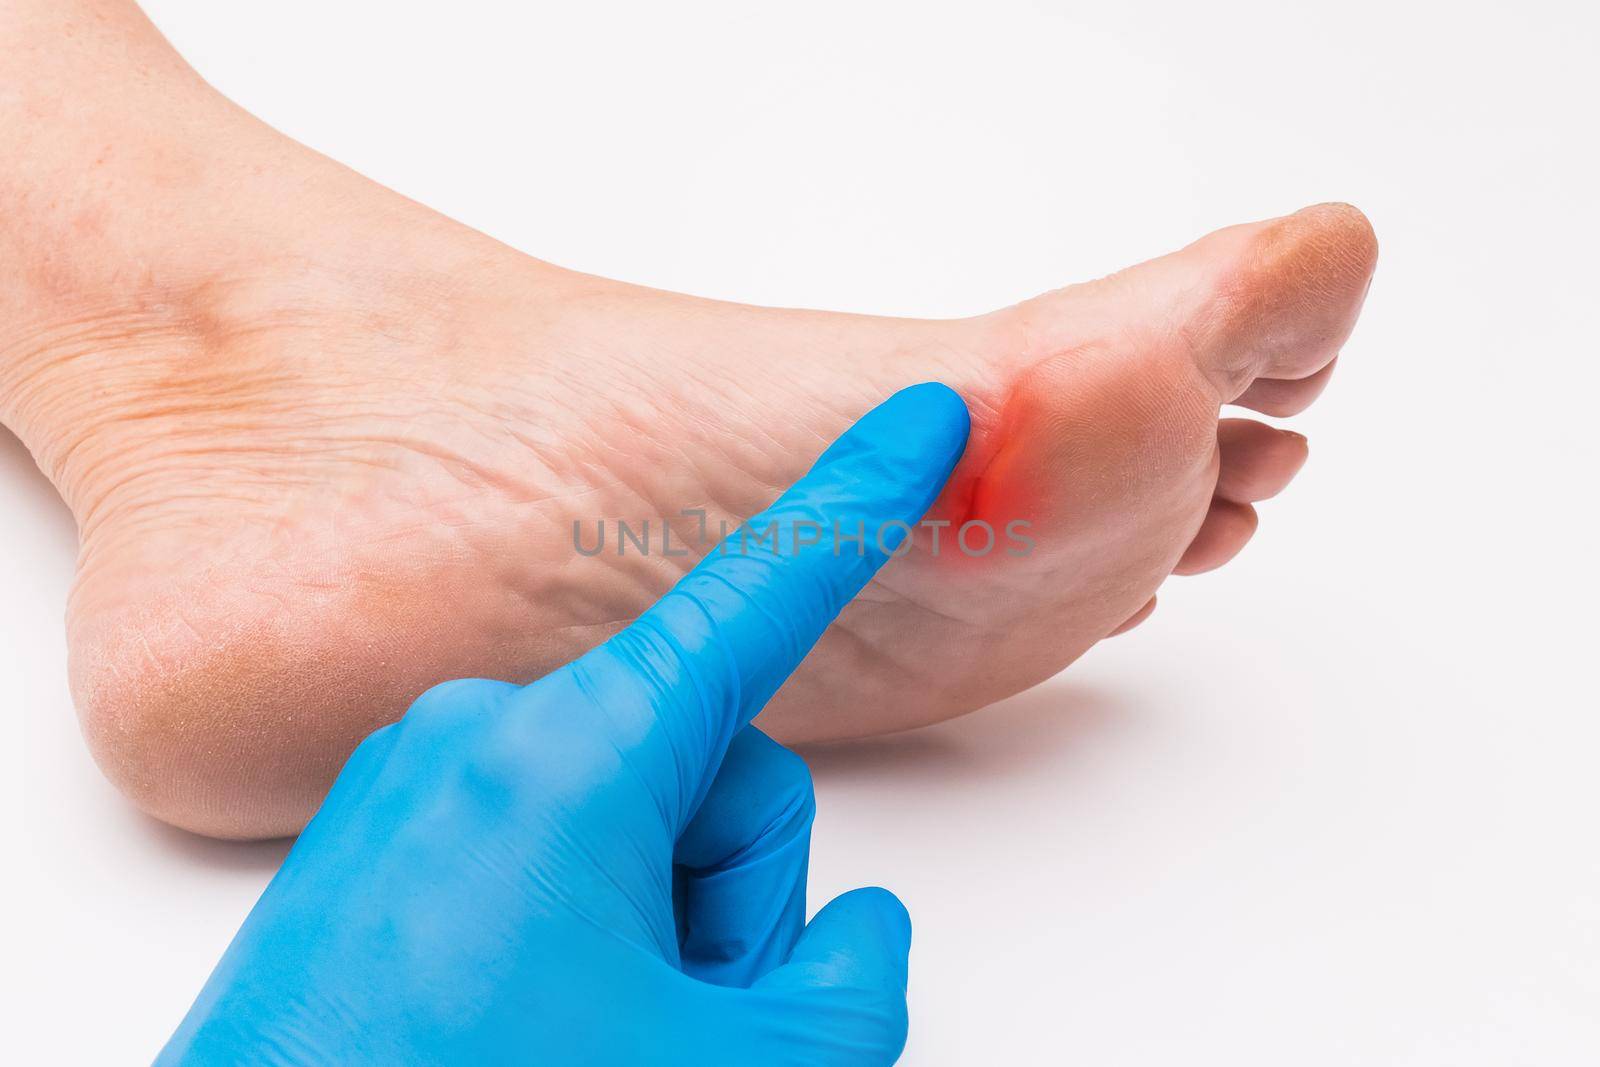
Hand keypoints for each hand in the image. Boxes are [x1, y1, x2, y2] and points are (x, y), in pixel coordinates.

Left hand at [160, 383, 969, 1065]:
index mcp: (574, 753)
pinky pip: (533, 844)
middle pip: (712, 768)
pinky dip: (572, 929)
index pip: (766, 592)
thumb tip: (853, 935)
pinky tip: (534, 1026)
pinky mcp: (371, 844)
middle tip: (680, 1015)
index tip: (925, 415)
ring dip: (654, 930)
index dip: (866, 495)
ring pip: (629, 815)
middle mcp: (483, 736)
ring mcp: (414, 786)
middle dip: (733, 896)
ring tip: (591, 1033)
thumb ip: (851, 987)